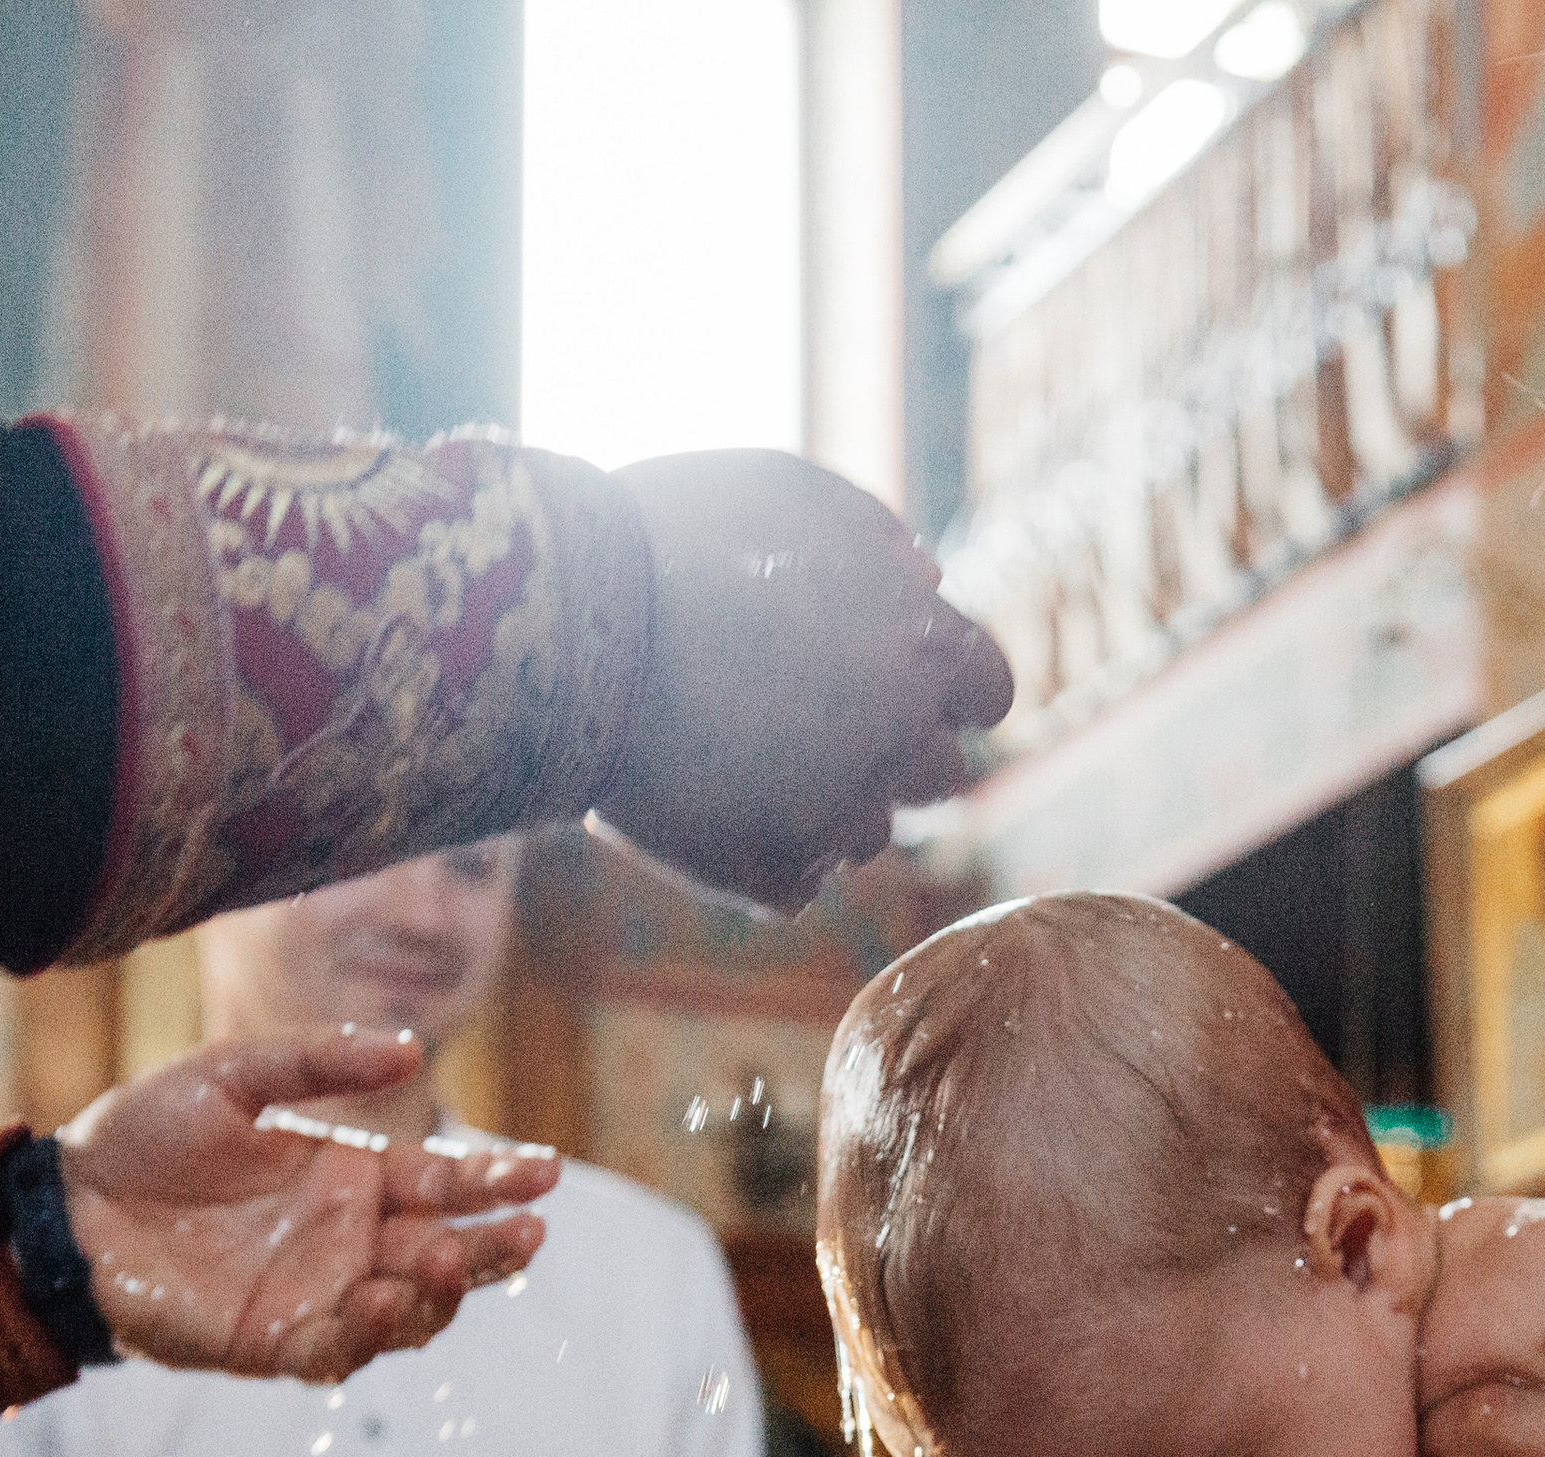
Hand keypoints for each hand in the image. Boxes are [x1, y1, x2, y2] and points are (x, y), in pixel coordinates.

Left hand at [61, 1030, 558, 1381]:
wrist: (66, 1210)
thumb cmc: (145, 1138)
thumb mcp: (230, 1074)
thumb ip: (316, 1060)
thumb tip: (411, 1052)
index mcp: (355, 1179)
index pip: (447, 1183)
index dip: (499, 1180)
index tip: (545, 1172)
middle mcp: (352, 1241)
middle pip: (450, 1251)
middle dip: (496, 1247)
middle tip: (528, 1233)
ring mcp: (322, 1295)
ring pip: (415, 1309)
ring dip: (444, 1292)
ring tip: (445, 1259)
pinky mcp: (278, 1342)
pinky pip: (344, 1349)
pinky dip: (374, 1332)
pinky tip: (382, 1299)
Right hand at [595, 453, 1013, 910]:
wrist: (554, 623)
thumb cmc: (672, 535)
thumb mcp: (786, 492)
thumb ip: (874, 536)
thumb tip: (929, 576)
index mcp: (927, 651)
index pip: (989, 692)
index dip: (945, 683)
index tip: (898, 672)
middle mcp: (901, 747)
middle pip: (941, 775)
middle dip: (894, 745)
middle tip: (811, 708)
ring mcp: (838, 821)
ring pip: (869, 832)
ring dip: (829, 796)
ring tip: (742, 747)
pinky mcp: (773, 877)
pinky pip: (797, 874)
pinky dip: (762, 842)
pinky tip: (706, 792)